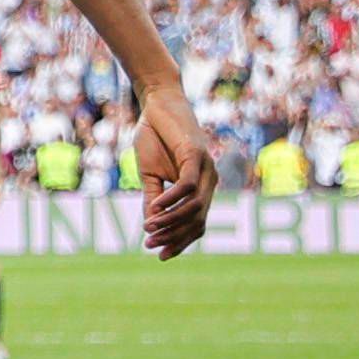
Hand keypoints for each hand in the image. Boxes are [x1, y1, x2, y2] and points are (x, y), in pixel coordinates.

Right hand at [131, 93, 220, 257]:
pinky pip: (187, 186)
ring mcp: (206, 168)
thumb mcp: (150, 174)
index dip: (180, 241)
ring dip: (171, 220)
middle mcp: (210, 181)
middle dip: (174, 236)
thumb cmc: (154, 136)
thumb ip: (153, 199)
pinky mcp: (196, 156)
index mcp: (201, 187)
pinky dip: (171, 199)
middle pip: (198, 220)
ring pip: (195, 206)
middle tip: (150, 244)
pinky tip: (155, 208)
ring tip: (148, 228)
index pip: (197, 224)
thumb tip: (150, 226)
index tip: (159, 254)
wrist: (156, 103)